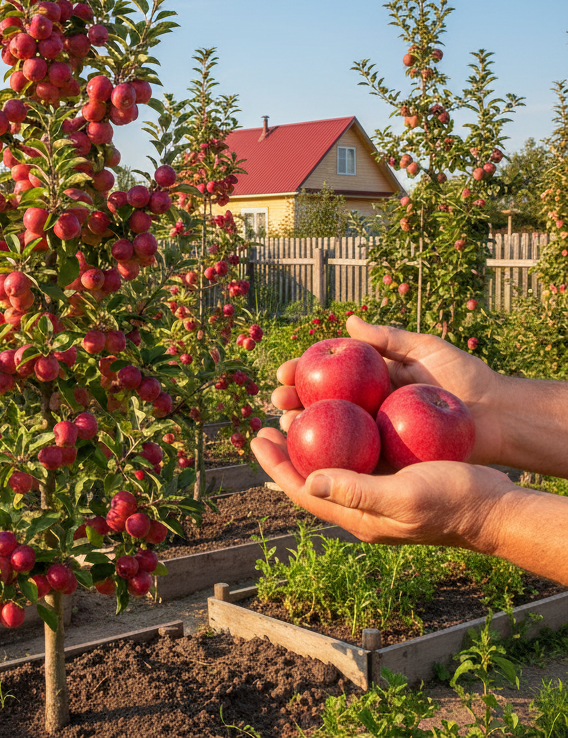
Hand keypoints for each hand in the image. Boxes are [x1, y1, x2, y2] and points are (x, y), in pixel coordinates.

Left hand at [250, 426, 514, 548]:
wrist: (496, 508)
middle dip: (285, 452)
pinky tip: (338, 413)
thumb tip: (308, 481)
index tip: (256, 436)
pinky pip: (356, 454)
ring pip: (331, 463)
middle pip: (310, 475)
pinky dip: (340, 434)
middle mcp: (361, 505)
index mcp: (357, 516)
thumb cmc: (453, 503)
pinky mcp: (393, 475)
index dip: (276, 465)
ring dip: (309, 441)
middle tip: (266, 421)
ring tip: (291, 413)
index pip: (303, 490)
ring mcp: (377, 490)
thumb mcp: (404, 496)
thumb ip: (356, 491)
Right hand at [271, 315, 503, 464]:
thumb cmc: (466, 378)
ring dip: (304, 429)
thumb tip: (349, 320)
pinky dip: (332, 455)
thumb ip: (388, 337)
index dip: (303, 374)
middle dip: (294, 402)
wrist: (500, 416)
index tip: (284, 372)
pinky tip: (312, 455)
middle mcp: (371, 407)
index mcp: (376, 381)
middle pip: (323, 404)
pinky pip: (357, 457)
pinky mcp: (392, 458)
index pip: (330, 376)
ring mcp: (379, 434)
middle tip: (278, 400)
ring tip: (287, 424)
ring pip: (332, 432)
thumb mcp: (426, 350)